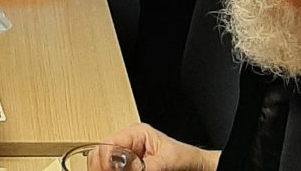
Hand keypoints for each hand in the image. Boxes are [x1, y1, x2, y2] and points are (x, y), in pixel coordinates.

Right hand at [88, 125, 219, 170]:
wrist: (199, 168)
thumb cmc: (188, 159)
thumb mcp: (168, 160)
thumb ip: (146, 165)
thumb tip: (127, 167)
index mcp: (136, 133)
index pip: (109, 143)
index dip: (105, 160)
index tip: (108, 170)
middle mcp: (129, 144)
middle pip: (101, 153)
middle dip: (101, 166)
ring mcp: (129, 157)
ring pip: (104, 163)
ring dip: (105, 169)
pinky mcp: (132, 168)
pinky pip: (114, 168)